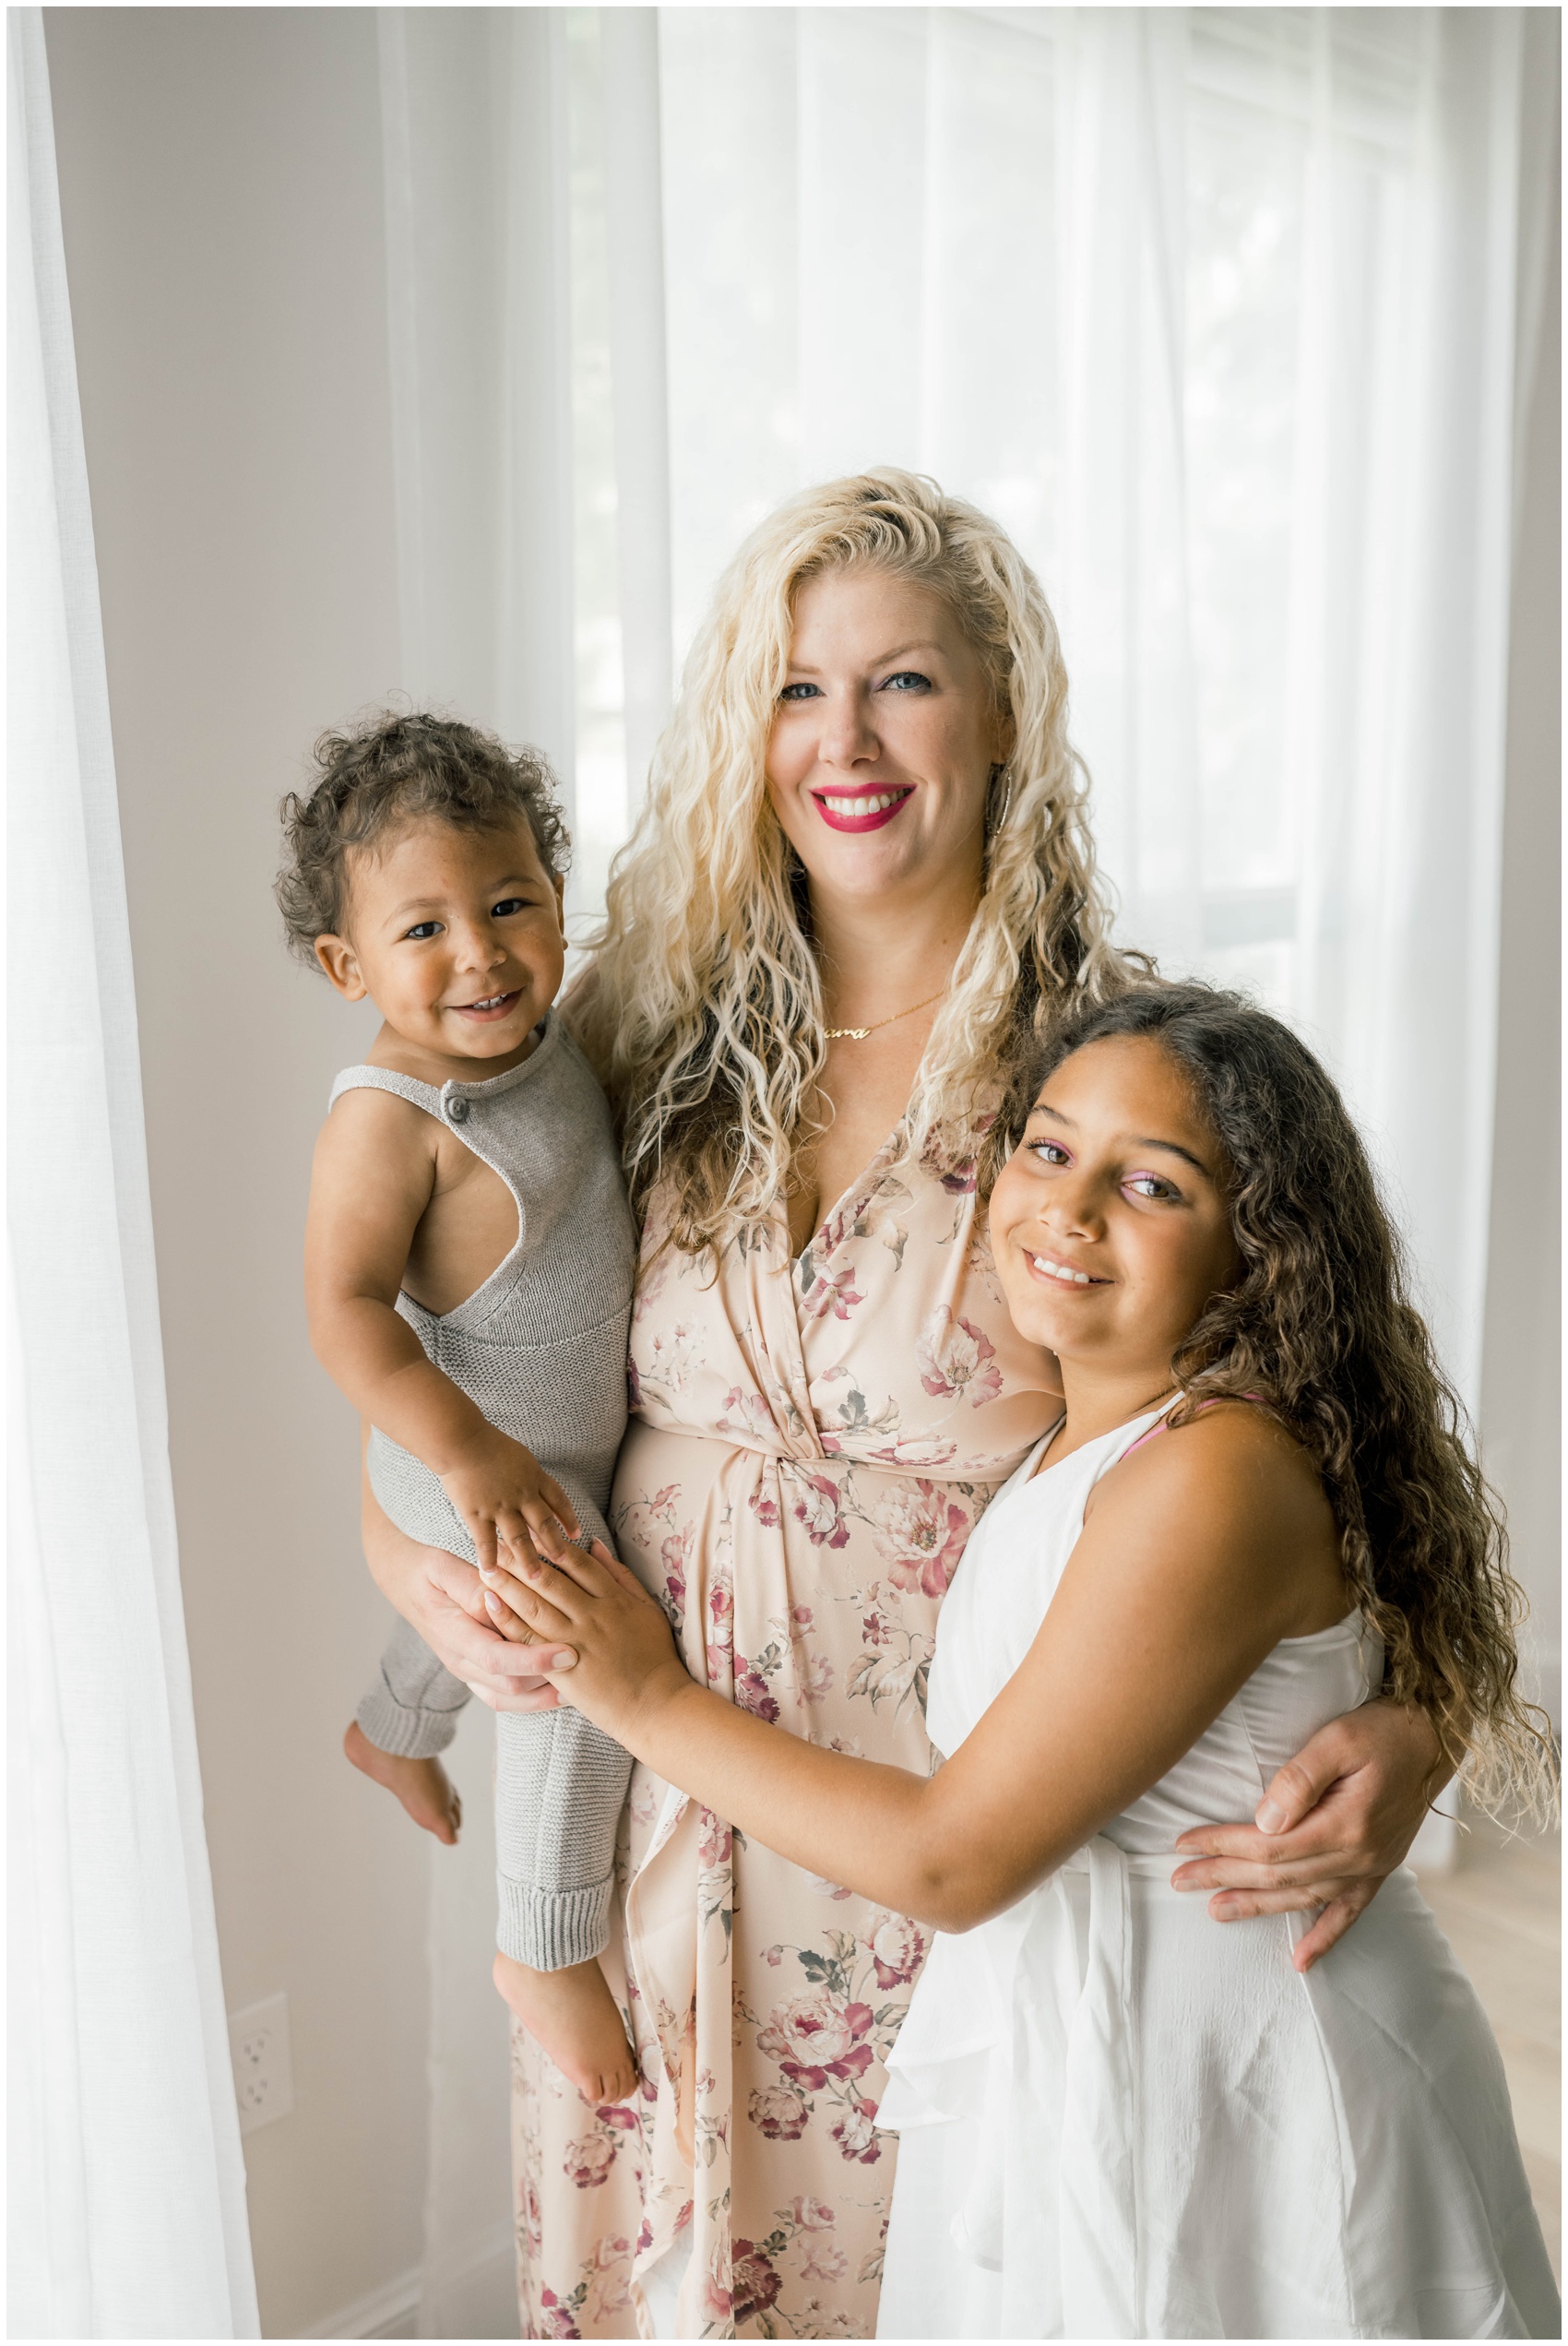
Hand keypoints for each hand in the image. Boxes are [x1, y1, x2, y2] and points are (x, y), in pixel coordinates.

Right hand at [362, 1480, 568, 1712]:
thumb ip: (472, 1585)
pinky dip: (534, 1697)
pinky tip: (561, 1688)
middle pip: (508, 1687)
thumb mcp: (445, 1567)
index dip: (533, 1660)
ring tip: (581, 1687)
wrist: (404, 1582)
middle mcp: (459, 1660)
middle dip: (549, 1683)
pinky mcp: (476, 1673)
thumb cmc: (428, 1569)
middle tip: (588, 1669)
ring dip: (545, 1698)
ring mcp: (467, 1671)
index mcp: (452, 1634)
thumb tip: (499, 1597)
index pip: (495, 1658)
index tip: (568, 1653)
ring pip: (509, 1699)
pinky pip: (506, 1696)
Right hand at [437, 1427, 581, 1577]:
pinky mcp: (477, 1514)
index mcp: (534, 1478)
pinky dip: (489, 1558)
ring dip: (529, 1559)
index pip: (558, 1501)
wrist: (462, 1441)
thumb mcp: (520, 1456)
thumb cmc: (488, 1444)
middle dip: (555, 1545)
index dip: (569, 1518)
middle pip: (544, 1524)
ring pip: (520, 1538)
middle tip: (564, 1562)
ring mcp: (500, 1506)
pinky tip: (491, 1573)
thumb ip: (530, 1475)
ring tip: (536, 1578)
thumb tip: (539, 1489)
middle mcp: (522, 1495)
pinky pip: (485, 1541)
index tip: (576, 1534)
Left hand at [471, 1539, 688, 1735]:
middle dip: (520, 1558)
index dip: (551, 1543)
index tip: (530, 1532)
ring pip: (535, 1604)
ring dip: (507, 1584)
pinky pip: (529, 1639)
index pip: (577, 1562)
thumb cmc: (655, 1658)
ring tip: (487, 1567)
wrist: (655, 1706)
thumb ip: (621, 1576)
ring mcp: (576, 1641)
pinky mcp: (562, 1668)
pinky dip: (508, 1619)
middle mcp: (593, 1615)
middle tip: (497, 1543)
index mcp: (615, 1599)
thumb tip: (596, 1545)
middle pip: (549, 1578)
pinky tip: (491, 1603)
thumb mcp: (648, 1609)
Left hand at [1171, 1699, 1445, 1969]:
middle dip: (1224, 1877)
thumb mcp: (1338, 1740)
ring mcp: (1370, 1869)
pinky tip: (1300, 1962)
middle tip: (1179, 1879)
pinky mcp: (1379, 1871)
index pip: (1269, 1846)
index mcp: (1346, 1825)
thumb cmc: (1383, 1731)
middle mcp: (1358, 1857)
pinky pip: (1348, 1914)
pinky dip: (1324, 1939)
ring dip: (1257, 1906)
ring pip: (1302, 1897)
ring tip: (1215, 1912)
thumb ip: (1299, 1780)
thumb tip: (1263, 1819)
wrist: (1434, 1740)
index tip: (1184, 1844)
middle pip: (1278, 1875)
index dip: (1223, 1846)